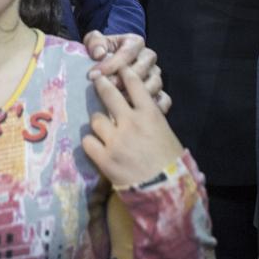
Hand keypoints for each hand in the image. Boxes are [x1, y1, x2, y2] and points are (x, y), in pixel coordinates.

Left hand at [82, 66, 184, 187]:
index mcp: (150, 114)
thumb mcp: (165, 132)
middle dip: (101, 84)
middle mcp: (130, 122)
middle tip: (96, 79)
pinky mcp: (104, 158)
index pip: (134, 83)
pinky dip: (92, 143)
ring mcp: (115, 140)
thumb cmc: (171, 162)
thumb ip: (150, 118)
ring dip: (98, 122)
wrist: (166, 191)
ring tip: (102, 128)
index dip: (124, 72)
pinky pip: (88, 142)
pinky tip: (96, 146)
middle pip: (109, 93)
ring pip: (96, 119)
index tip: (118, 67)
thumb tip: (137, 108)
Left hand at [83, 31, 167, 111]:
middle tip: (106, 90)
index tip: (94, 75)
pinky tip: (137, 112)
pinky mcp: (159, 92)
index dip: (111, 64)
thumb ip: (94, 42)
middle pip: (142, 70)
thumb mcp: (94, 42)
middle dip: (122, 81)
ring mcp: (155, 75)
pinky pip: (164, 100)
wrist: (106, 69)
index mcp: (135, 43)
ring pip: (154, 85)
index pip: (127, 52)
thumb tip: (99, 53)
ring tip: (117, 103)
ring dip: (136, 95)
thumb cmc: (100, 53)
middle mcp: (148, 58)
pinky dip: (154, 106)